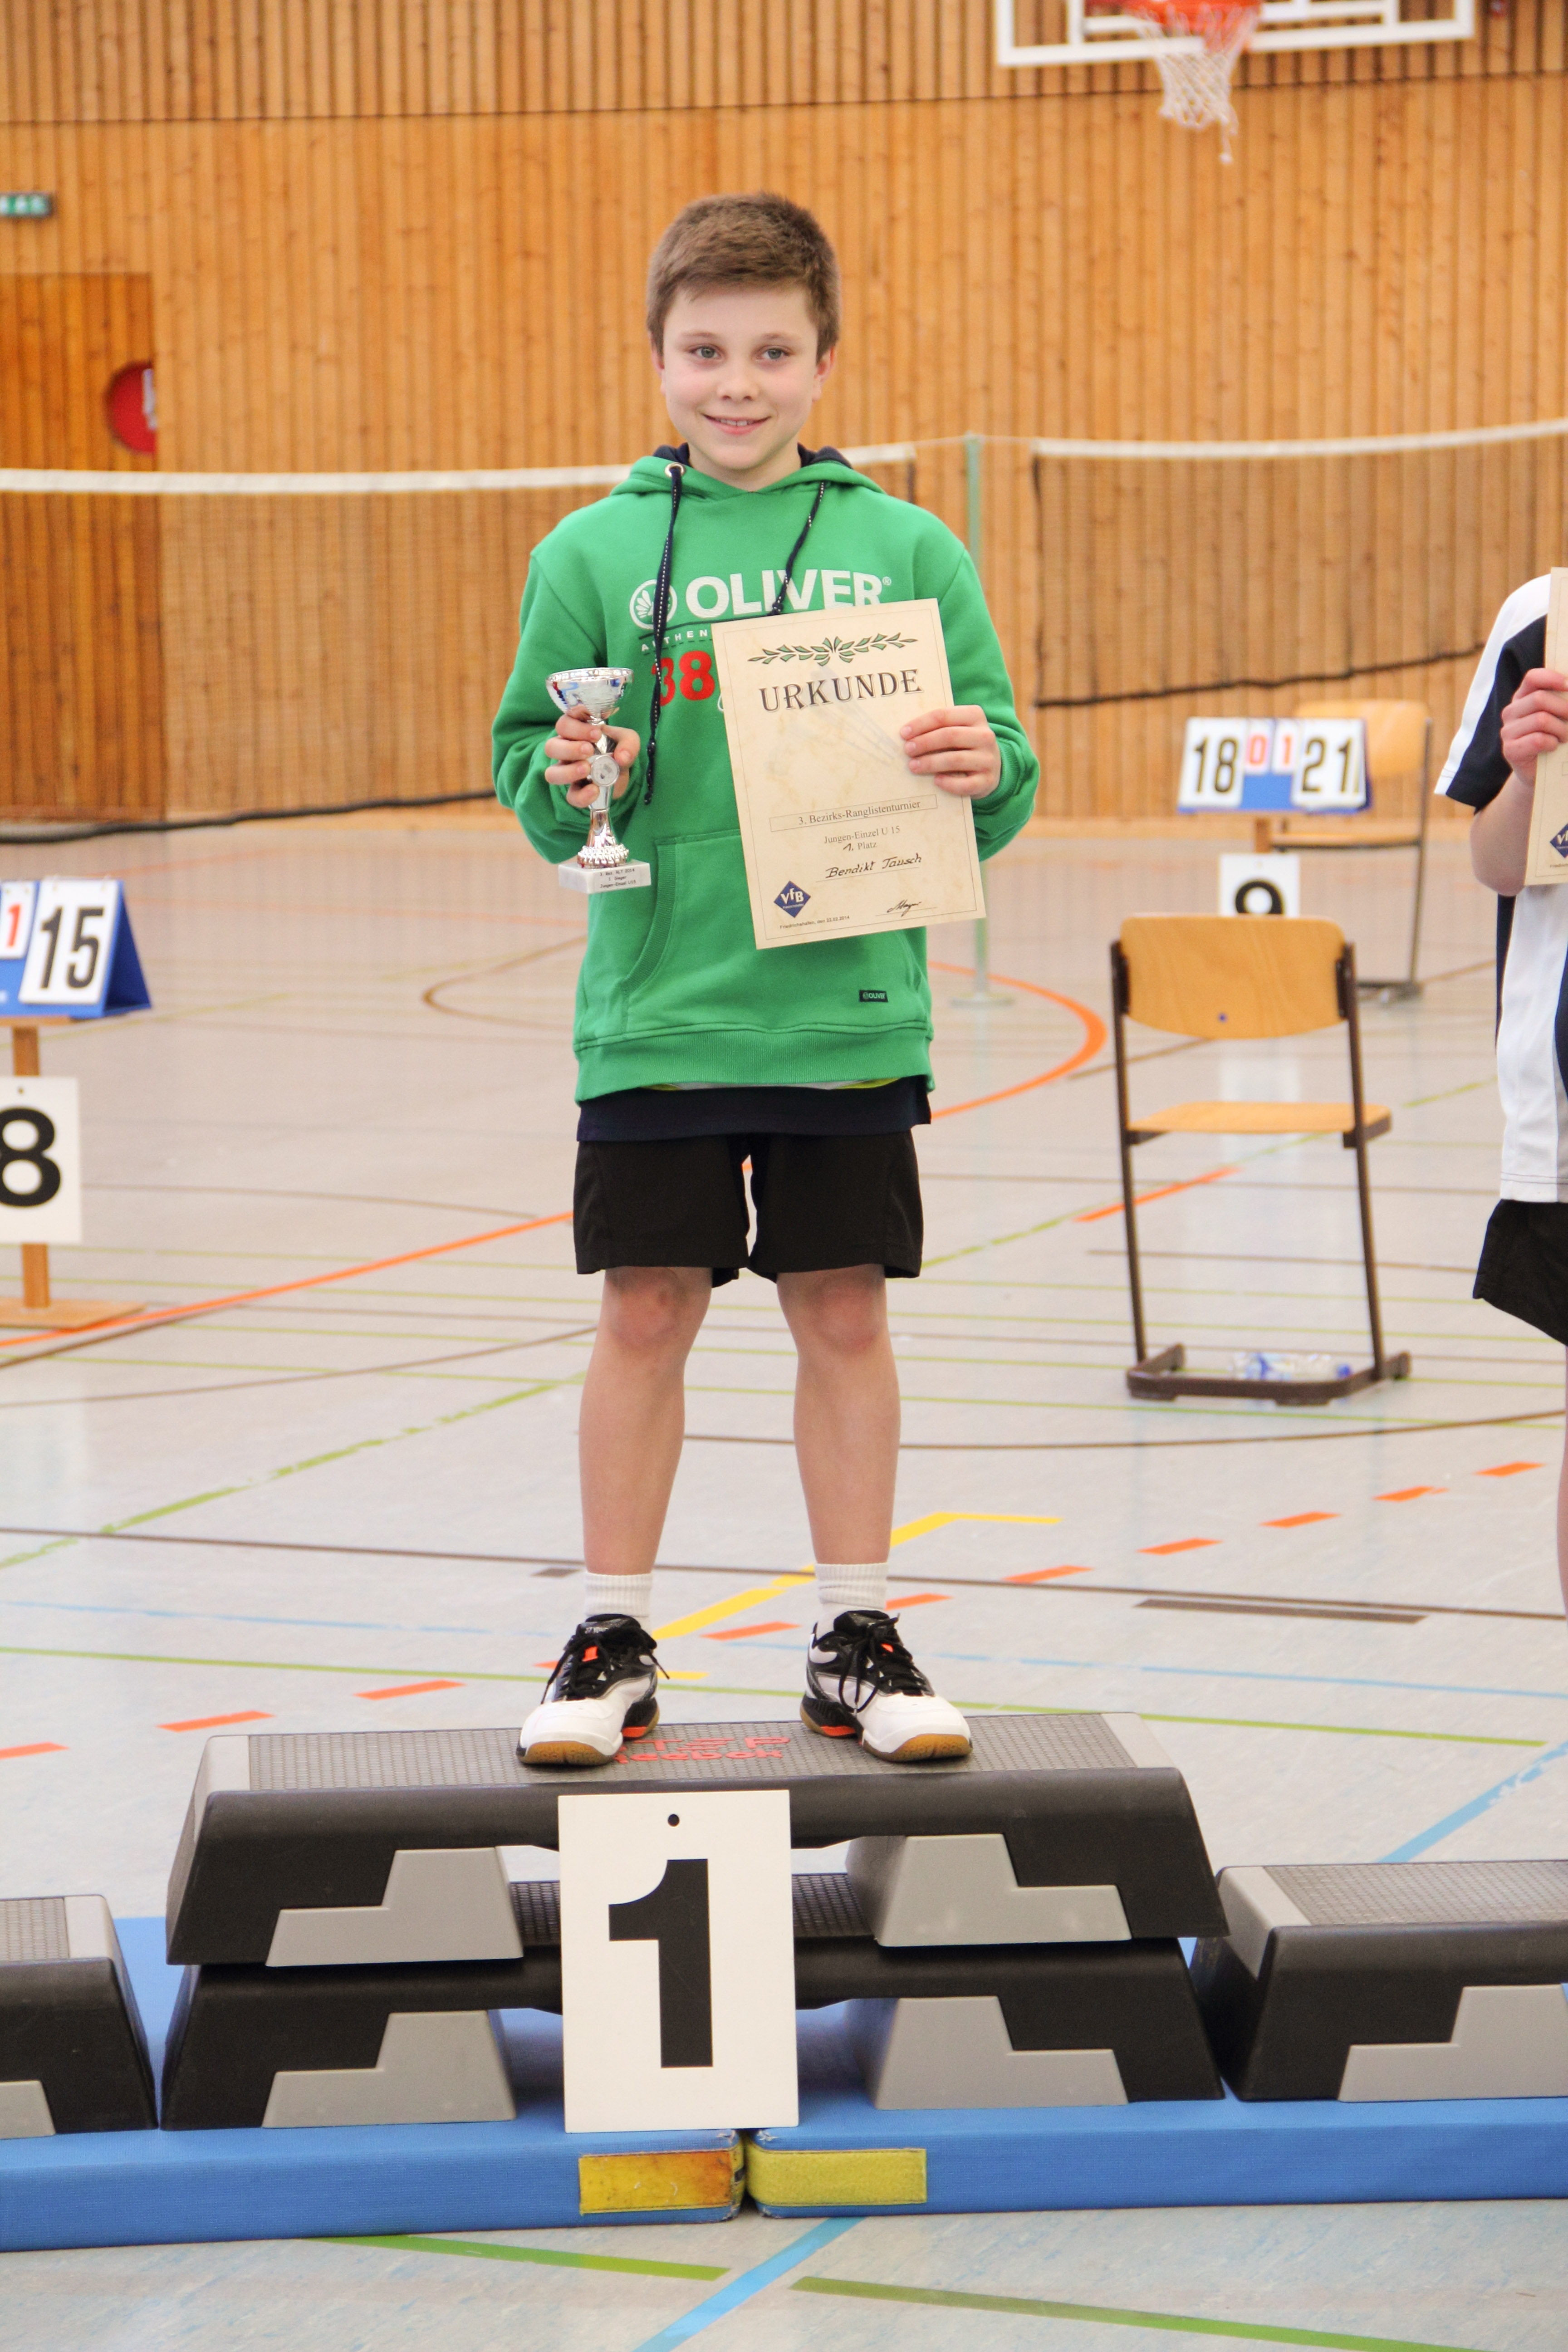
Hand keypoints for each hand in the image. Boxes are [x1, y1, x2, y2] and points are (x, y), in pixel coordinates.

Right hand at [544, 706, 641, 806]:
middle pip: (551, 747)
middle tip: (589, 750)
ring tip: (587, 769)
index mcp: (575, 732)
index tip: (596, 733)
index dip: (575, 727)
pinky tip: (595, 790)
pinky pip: (570, 795)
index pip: (564, 723)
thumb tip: (621, 757)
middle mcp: (566, 750)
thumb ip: (628, 743)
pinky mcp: (575, 790)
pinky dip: (582, 795)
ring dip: (568, 771)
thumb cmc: (618, 749)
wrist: (623, 773)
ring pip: (552, 773)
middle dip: (569, 748)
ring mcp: (567, 771)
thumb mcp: (628, 740)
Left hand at [901, 705, 1000, 798]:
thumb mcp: (958, 729)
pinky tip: (936, 781)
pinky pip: (965, 784)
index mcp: (975, 716)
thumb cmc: (965, 745)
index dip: (921, 724)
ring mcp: (988, 759)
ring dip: (930, 763)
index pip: (943, 715)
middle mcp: (985, 735)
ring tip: (913, 766)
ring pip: (955, 759)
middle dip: (925, 743)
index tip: (904, 733)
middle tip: (907, 750)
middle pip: (949, 736)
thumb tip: (907, 735)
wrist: (992, 768)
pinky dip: (949, 783)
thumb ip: (939, 727)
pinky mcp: (988, 780)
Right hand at [1500, 668, 1567, 788]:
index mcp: (1523, 697)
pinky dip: (1552, 743)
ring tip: (1565, 737)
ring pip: (1541, 720)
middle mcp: (1511, 712)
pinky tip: (1553, 747)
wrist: (1541, 771)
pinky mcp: (1510, 750)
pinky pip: (1538, 740)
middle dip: (1564, 709)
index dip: (1552, 678)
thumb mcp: (1558, 715)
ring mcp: (1508, 731)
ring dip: (1561, 729)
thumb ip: (1563, 701)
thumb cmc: (1554, 737)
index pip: (1533, 678)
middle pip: (1540, 698)